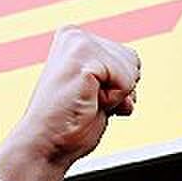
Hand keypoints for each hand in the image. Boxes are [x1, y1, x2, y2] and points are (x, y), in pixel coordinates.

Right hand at [0, 25, 140, 180]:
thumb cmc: (70, 123)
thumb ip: (115, 72)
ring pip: (132, 70)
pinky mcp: (82, 56)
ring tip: (86, 102)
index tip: (90, 97)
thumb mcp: (99, 90)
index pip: (130, 59)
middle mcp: (75, 35)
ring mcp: (78, 42)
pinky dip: (114, 100)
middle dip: (120, 90)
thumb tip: (136, 63)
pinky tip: (87, 103)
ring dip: (116, 96)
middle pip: (134, 61)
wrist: (45, 145)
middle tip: (87, 101)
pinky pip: (125, 81)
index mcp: (76, 39)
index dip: (119, 87)